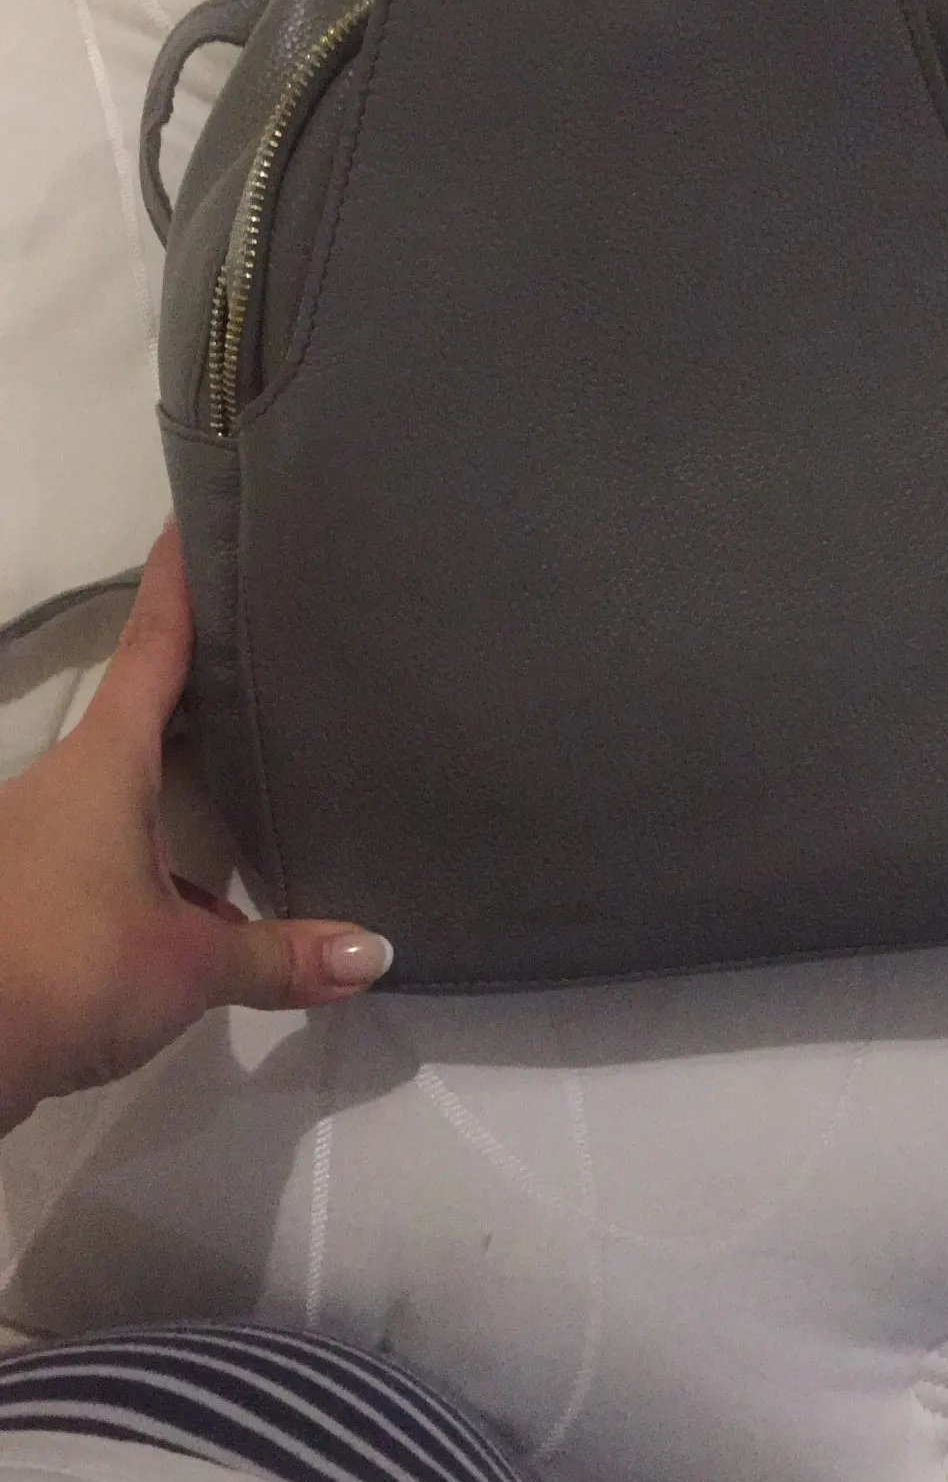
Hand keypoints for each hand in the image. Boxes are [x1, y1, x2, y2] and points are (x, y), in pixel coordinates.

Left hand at [0, 523, 392, 1136]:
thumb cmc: (64, 967)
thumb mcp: (187, 965)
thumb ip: (279, 956)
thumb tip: (375, 954)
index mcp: (106, 762)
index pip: (151, 643)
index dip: (177, 577)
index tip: (194, 514)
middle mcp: (71, 783)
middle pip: (146, 712)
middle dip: (205, 685)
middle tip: (276, 653)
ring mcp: (46, 841)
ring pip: (130, 790)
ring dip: (187, 785)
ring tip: (270, 776)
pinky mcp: (38, 899)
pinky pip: (116, 856)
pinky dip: (166, 864)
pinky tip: (220, 903)